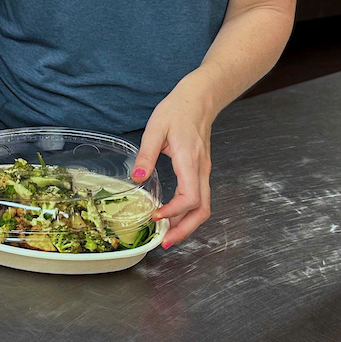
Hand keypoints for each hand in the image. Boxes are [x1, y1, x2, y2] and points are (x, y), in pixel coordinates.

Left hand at [130, 77, 213, 246]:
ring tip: (166, 234)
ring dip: (187, 224)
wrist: (199, 99)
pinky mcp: (200, 171)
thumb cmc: (178, 110)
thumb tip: (137, 179)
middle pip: (202, 209)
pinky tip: (171, 215)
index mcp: (190, 161)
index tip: (156, 216)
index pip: (191, 197)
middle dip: (185, 230)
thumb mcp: (156, 128)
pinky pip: (199, 197)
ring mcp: (203, 171)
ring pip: (203, 206)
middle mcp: (201, 170)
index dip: (175, 212)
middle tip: (164, 242)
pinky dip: (187, 212)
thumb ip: (146, 154)